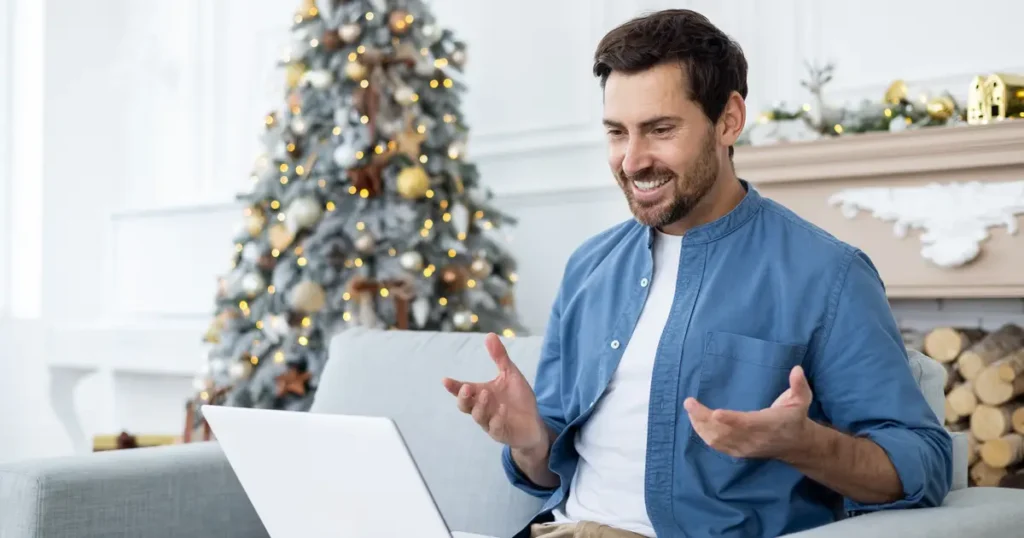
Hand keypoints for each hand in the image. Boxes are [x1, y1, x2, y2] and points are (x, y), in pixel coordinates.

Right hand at [442, 333, 546, 450]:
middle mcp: (482, 409)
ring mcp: (491, 422)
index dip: (453, 387)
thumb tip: (489, 335)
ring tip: (487, 394)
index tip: (445, 380)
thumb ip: (499, 357)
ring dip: (480, 405)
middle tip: (467, 387)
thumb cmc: (518, 399)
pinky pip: (495, 428)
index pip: (463, 391)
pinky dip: (497, 419)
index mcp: (481, 394)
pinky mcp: (502, 433)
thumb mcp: (510, 375)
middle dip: (463, 397)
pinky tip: (502, 409)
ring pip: (478, 417)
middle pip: (465, 406)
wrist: (533, 423)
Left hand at [684, 365, 812, 459]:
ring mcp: (745, 447)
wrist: (797, 445)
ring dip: (700, 426)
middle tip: (689, 403)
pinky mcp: (739, 452)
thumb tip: (797, 369)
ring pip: (717, 440)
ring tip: (690, 409)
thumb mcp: (802, 400)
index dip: (731, 420)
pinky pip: (717, 446)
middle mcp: (755, 439)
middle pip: (725, 432)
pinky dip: (704, 434)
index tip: (715, 412)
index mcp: (769, 424)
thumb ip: (799, 385)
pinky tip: (695, 422)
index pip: (747, 423)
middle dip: (704, 418)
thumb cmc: (795, 418)